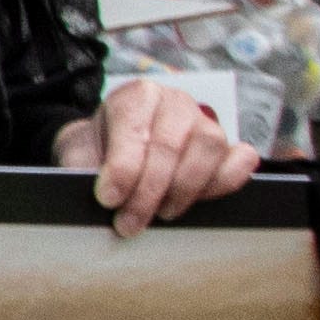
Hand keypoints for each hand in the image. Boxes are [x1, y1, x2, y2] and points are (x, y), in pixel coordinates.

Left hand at [59, 80, 260, 235]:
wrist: (110, 147)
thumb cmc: (98, 149)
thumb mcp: (79, 152)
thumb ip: (83, 167)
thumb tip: (99, 196)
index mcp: (136, 96)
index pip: (135, 132)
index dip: (123, 170)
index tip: (109, 199)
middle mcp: (175, 102)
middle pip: (170, 145)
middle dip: (148, 192)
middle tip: (129, 223)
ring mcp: (206, 122)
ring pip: (207, 150)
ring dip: (184, 190)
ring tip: (161, 213)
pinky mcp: (227, 145)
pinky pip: (240, 160)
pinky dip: (226, 181)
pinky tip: (204, 200)